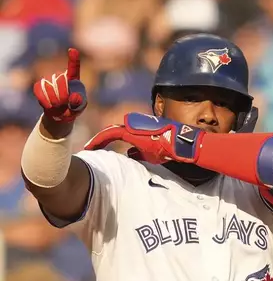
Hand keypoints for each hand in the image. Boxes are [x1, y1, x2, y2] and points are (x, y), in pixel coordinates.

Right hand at [33, 48, 86, 122]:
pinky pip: (39, 90)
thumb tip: (74, 96)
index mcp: (74, 81)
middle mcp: (62, 77)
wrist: (60, 114)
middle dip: (62, 95)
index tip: (72, 50)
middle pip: (60, 81)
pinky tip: (49, 106)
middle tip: (65, 105)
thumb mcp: (79, 108)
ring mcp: (50, 80)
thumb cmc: (73, 109)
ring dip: (53, 100)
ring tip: (58, 107)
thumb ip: (78, 103)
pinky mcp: (40, 86)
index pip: (74, 68)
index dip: (73, 59)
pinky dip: (44, 100)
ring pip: (49, 87)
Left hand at [84, 113, 204, 163]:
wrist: (176, 143)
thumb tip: (129, 155)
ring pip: (109, 133)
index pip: (115, 134)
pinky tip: (91, 147)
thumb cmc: (165, 148)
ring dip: (98, 141)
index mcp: (135, 130)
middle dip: (98, 141)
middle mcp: (131, 125)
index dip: (102, 141)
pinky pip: (111, 135)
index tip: (92, 148)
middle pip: (110, 133)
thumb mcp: (149, 152)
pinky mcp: (131, 131)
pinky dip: (100, 140)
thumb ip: (138, 152)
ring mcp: (130, 127)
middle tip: (88, 149)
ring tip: (87, 148)